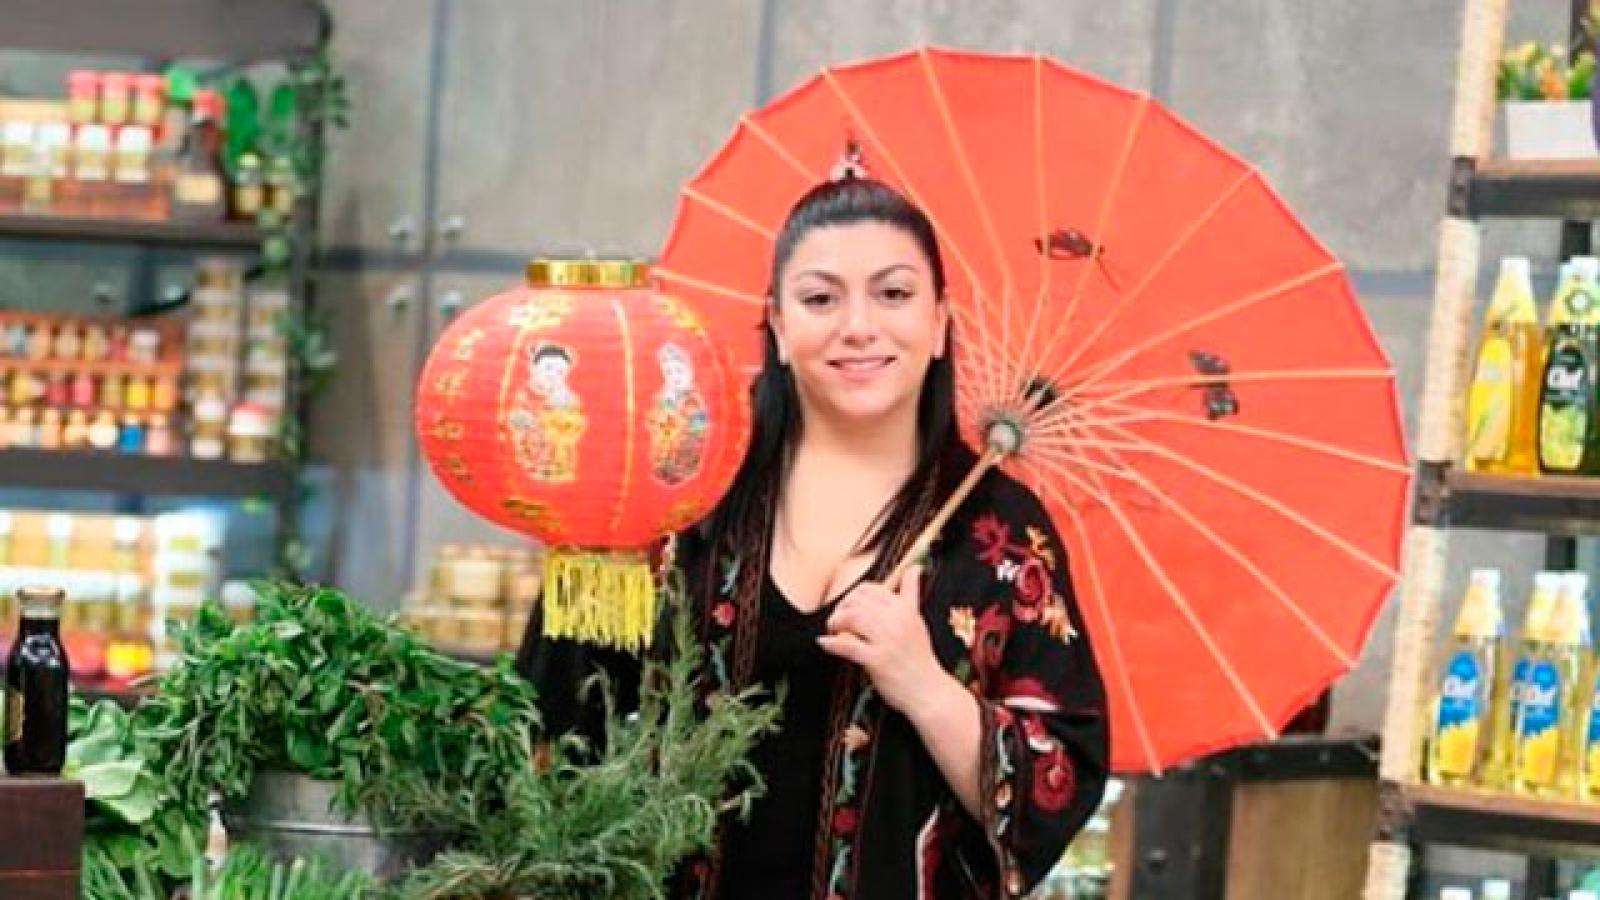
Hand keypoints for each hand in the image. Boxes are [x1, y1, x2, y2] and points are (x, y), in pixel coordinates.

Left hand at [818, 566, 943, 717]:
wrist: (929, 691)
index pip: (870, 589)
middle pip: (857, 601)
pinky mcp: (877, 660)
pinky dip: (831, 644)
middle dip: (841, 608)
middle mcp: (896, 620)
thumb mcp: (918, 620)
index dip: (852, 596)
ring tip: (832, 630)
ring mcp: (887, 640)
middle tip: (837, 620)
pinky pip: (847, 646)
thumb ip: (911, 594)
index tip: (847, 606)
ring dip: (835, 622)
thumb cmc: (920, 658)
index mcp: (905, 608)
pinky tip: (825, 643)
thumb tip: (914, 568)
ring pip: (851, 618)